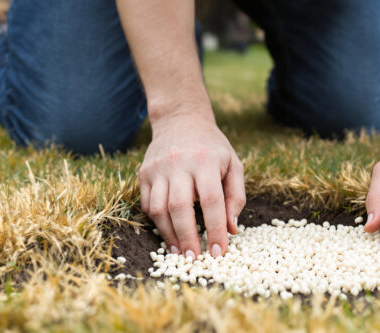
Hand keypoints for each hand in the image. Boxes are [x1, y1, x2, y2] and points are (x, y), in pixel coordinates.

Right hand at [139, 114, 245, 258]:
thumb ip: (236, 196)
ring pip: (159, 209)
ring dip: (169, 235)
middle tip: (195, 259)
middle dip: (188, 237)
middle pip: (180, 207)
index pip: (211, 201)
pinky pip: (147, 204)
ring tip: (180, 251)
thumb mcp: (233, 164)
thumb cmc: (212, 147)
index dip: (215, 229)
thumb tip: (231, 229)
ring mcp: (158, 168)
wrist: (181, 120)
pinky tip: (168, 232)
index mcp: (205, 161)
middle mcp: (179, 163)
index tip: (219, 251)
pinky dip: (157, 222)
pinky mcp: (144, 173)